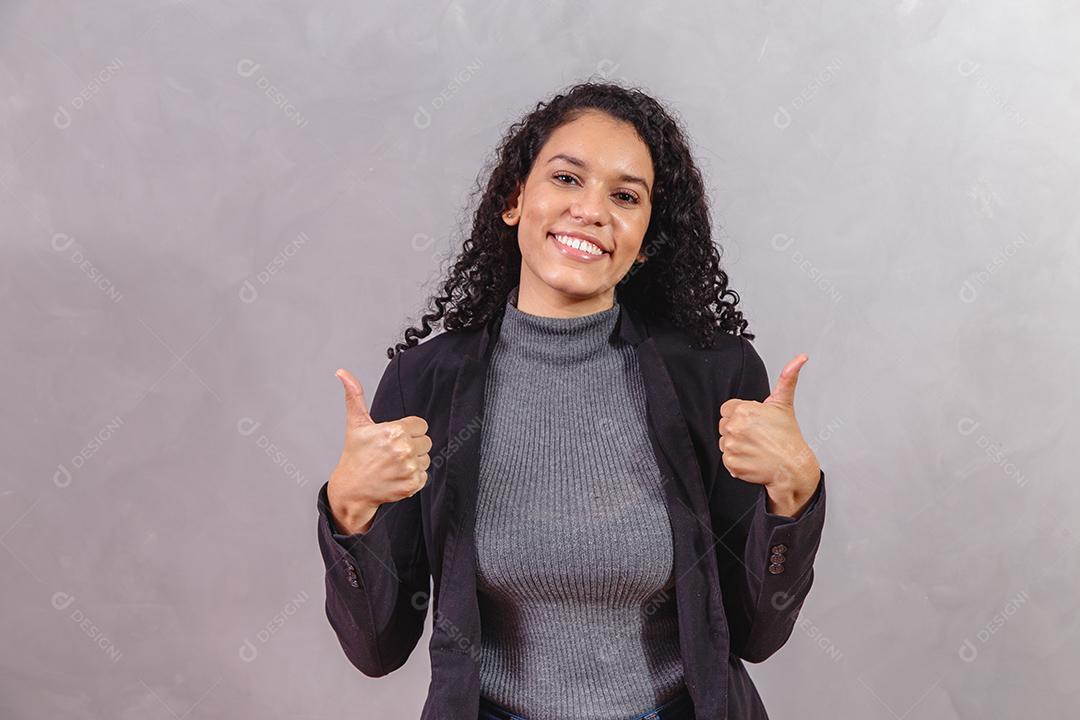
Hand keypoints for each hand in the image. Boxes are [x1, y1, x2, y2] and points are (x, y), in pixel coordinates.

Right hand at [327, 368, 432, 534]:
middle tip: (393, 451)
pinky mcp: (413, 484)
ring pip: (426, 458)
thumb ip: (355, 395)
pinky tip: (397, 475)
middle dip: (412, 445)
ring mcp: (409, 468)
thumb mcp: (356, 424)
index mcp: (394, 431)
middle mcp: (404, 449)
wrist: (352, 489)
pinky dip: (413, 476)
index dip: (408, 430)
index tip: (394, 437)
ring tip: (394, 463)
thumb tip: (343, 373)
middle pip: (426, 441)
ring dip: (414, 461)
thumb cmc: (355, 455)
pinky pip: (425, 474)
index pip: (421, 425)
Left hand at [718, 354, 820, 517]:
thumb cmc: (788, 436)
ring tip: (756, 447)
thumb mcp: (784, 403)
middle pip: (724, 425)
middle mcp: (735, 427)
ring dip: (737, 445)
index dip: (742, 415)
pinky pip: (726, 459)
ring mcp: (732, 446)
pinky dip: (737, 461)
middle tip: (758, 436)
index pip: (728, 409)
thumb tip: (801, 358)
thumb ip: (787, 377)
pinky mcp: (731, 463)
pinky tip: (752, 458)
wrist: (793, 467)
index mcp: (743, 410)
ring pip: (725, 442)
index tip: (755, 423)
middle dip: (738, 429)